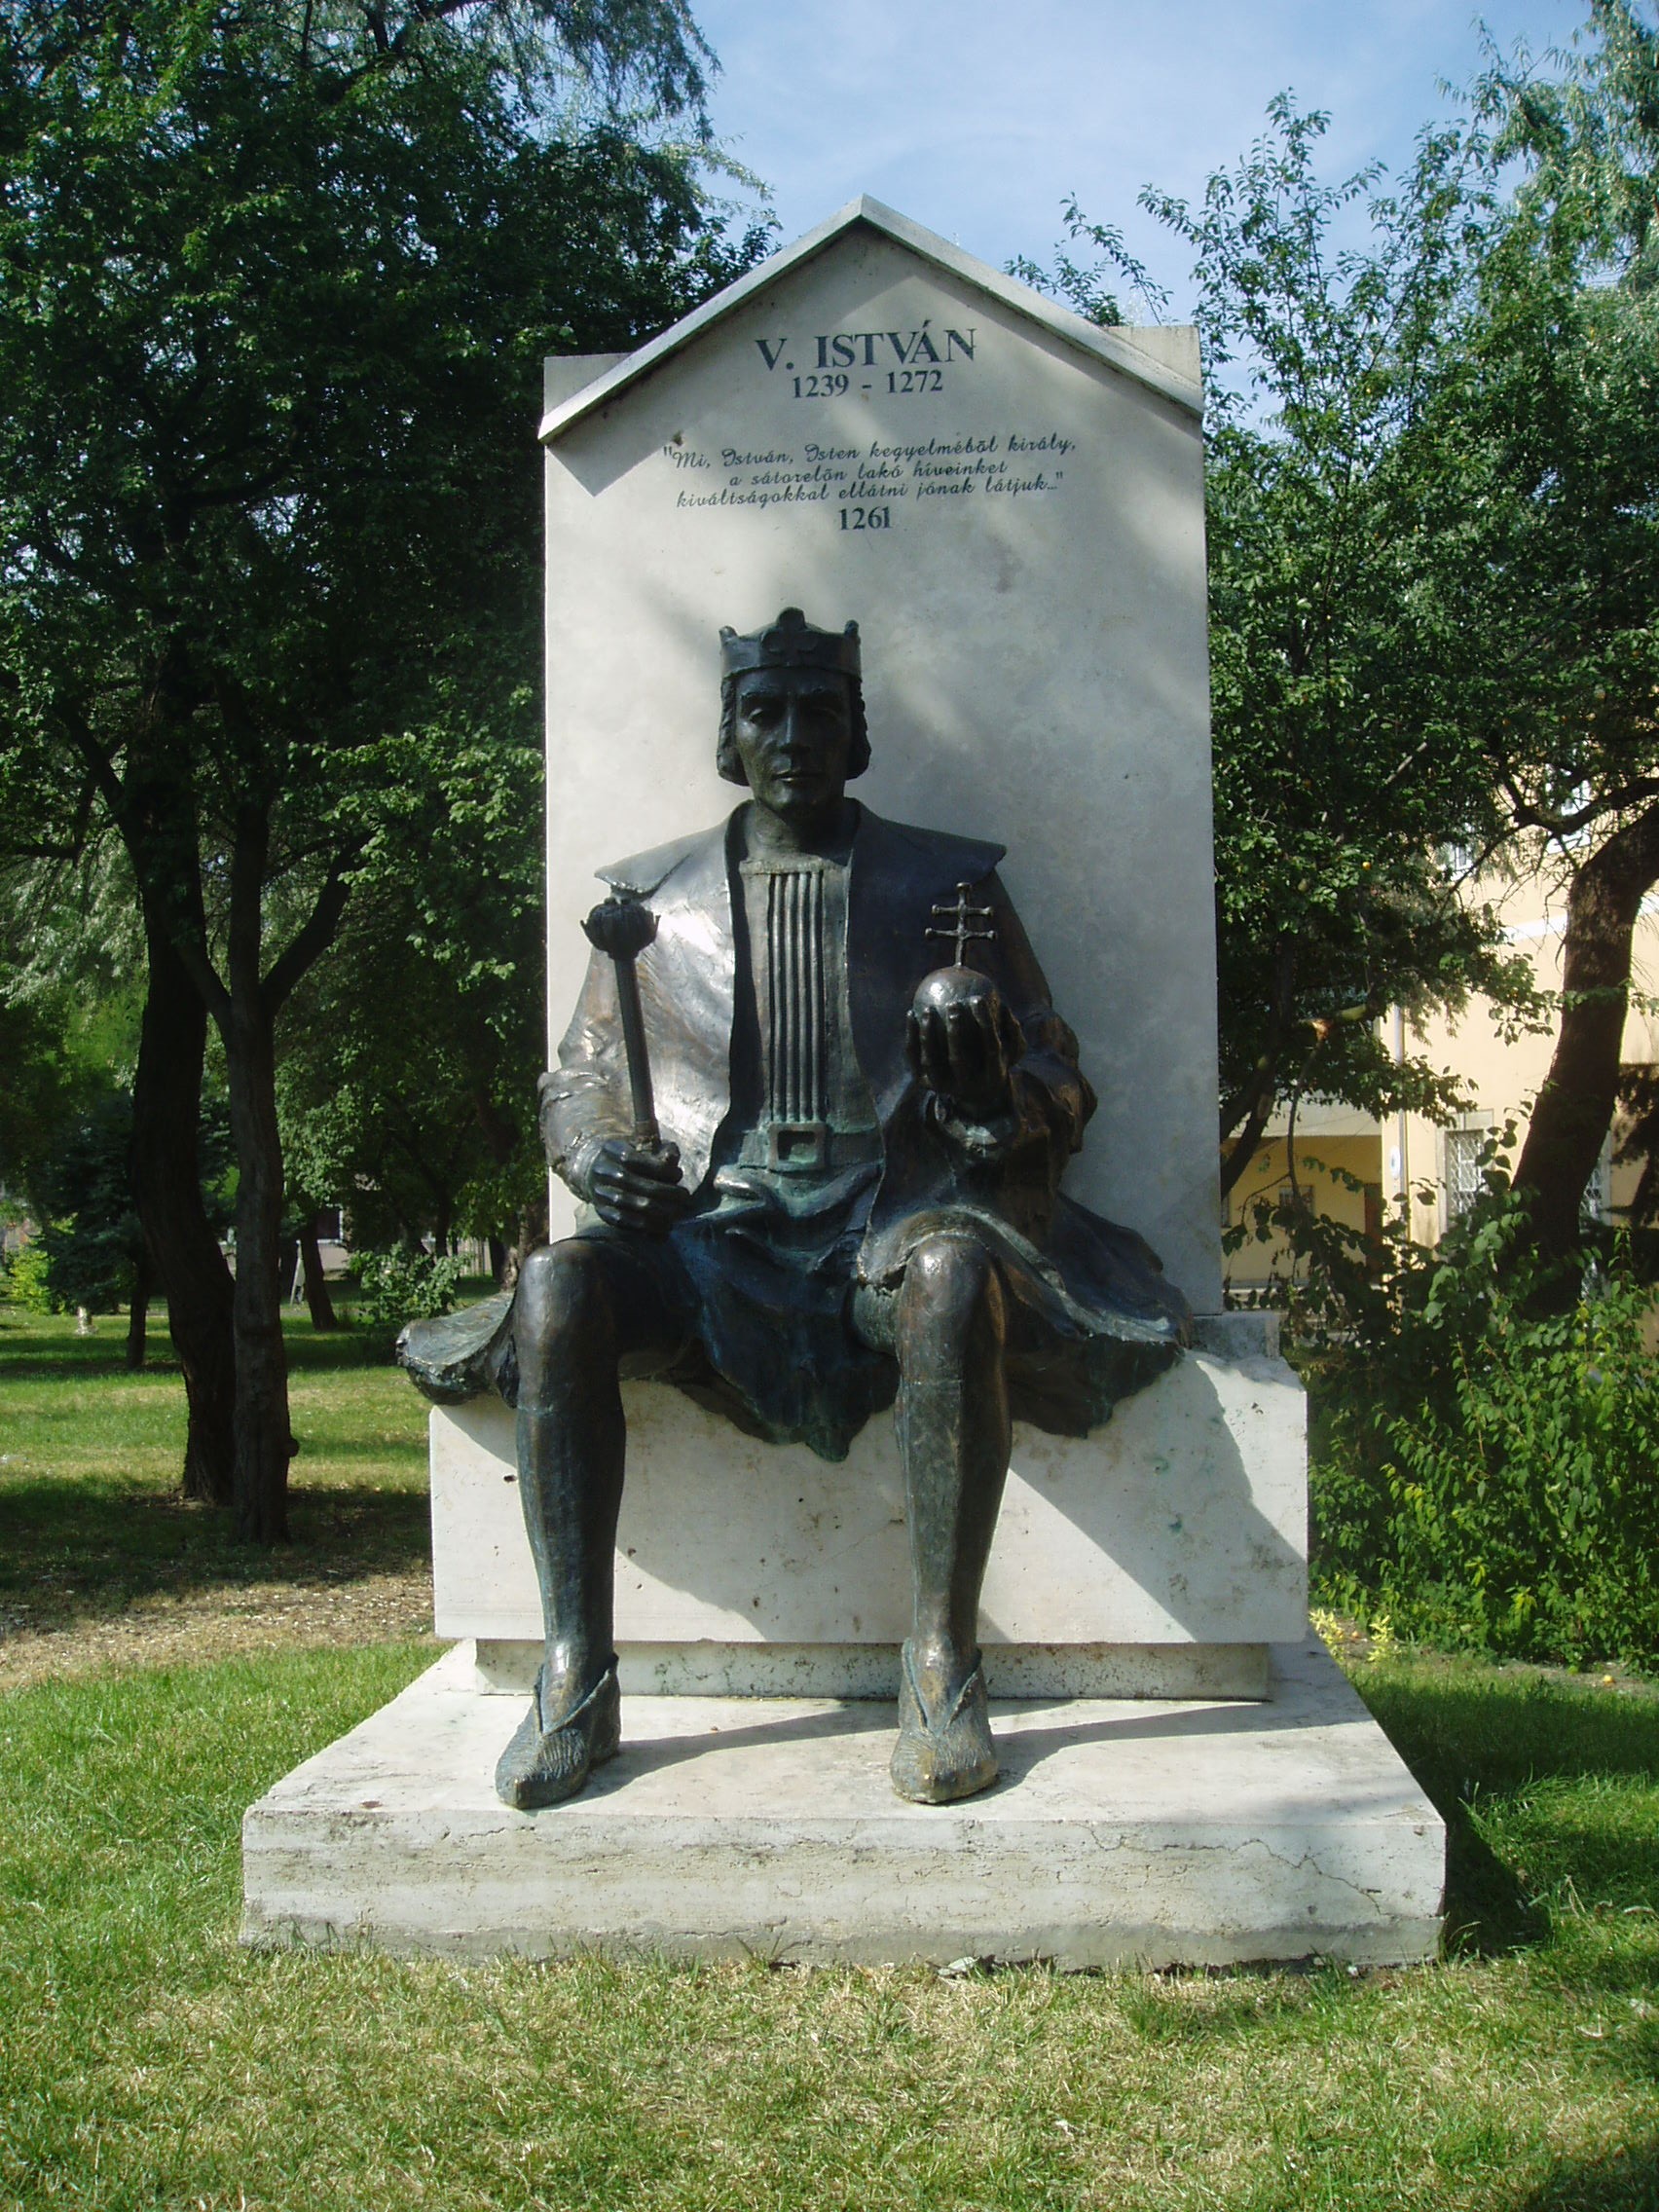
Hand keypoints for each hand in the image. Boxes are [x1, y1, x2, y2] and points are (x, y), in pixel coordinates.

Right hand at [586, 1138, 691, 1234]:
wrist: (602, 1174)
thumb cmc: (636, 1159)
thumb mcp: (648, 1147)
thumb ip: (663, 1150)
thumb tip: (671, 1157)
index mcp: (611, 1149)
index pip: (633, 1158)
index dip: (659, 1167)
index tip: (678, 1174)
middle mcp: (601, 1170)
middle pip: (633, 1182)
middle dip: (665, 1191)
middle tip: (684, 1196)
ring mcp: (600, 1193)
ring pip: (629, 1203)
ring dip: (659, 1211)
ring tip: (678, 1212)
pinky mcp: (603, 1213)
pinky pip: (624, 1222)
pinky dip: (646, 1226)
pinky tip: (664, 1228)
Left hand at [906, 972, 1023, 1119]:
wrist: (976, 1096)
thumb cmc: (996, 1060)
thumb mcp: (1012, 1047)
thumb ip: (1011, 1026)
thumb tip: (1002, 1000)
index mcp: (992, 1076)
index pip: (990, 1047)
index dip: (984, 1022)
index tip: (978, 998)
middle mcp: (967, 1087)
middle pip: (958, 1059)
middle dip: (954, 1032)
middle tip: (953, 1005)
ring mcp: (944, 1088)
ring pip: (931, 1061)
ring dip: (927, 1035)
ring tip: (926, 1009)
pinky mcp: (925, 1085)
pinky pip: (915, 1059)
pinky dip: (912, 1037)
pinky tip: (911, 1013)